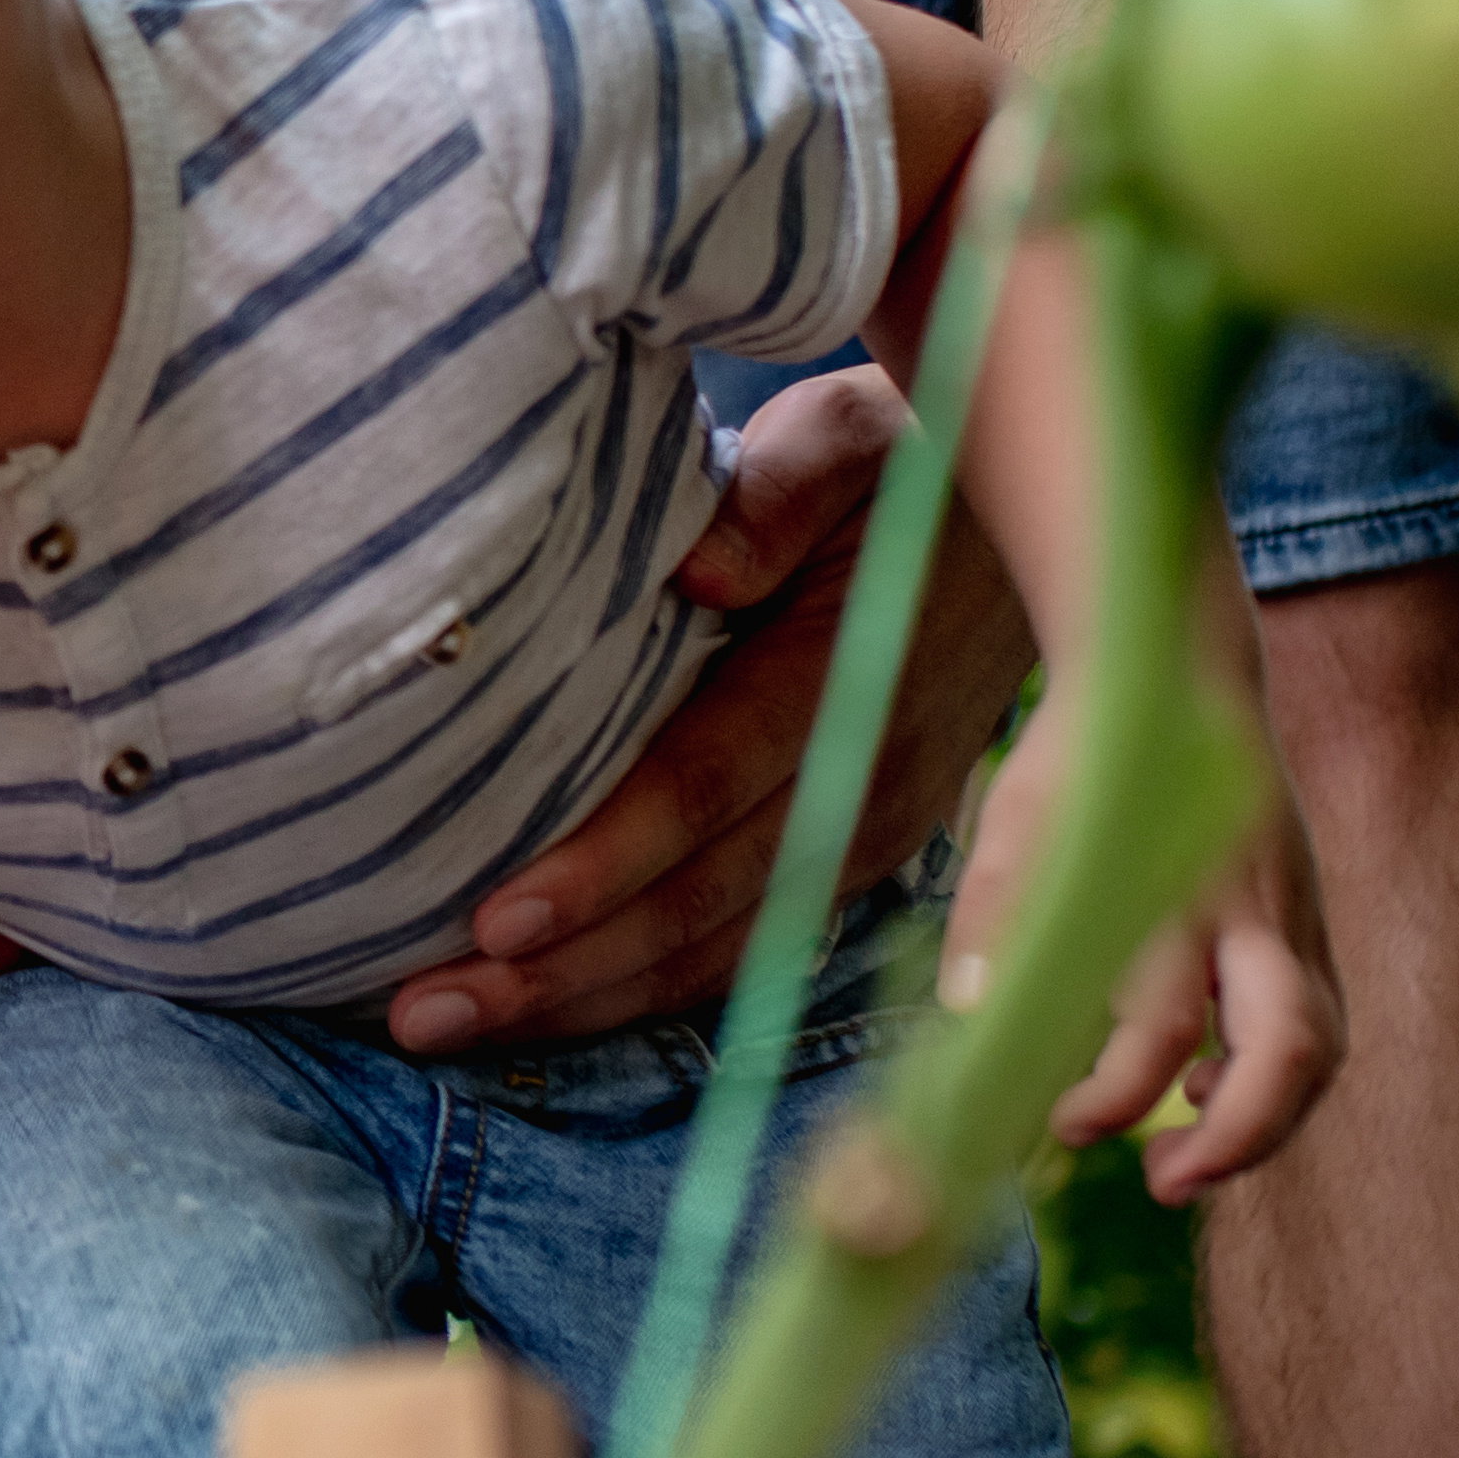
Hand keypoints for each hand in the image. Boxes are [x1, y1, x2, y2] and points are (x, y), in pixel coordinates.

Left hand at [381, 372, 1041, 1057]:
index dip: (606, 862)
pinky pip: (746, 948)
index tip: (497, 918)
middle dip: (559, 969)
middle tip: (423, 1009)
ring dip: (580, 999)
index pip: (713, 788)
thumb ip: (778, 495)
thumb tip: (701, 574)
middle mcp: (866, 781)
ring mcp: (870, 836)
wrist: (1036, 523)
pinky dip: (639, 988)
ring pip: (717, 951)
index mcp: (849, 677)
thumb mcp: (850, 432)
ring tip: (444, 1025)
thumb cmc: (910, 457)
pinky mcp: (858, 858)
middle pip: (701, 904)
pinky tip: (541, 1007)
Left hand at [945, 692, 1346, 1201]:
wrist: (1183, 671)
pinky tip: (1209, 1093)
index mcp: (1172, 883)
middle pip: (1289, 1048)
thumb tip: (970, 1014)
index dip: (1115, 1096)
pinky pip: (1318, 1023)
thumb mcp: (1015, 812)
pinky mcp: (1308, 923)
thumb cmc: (1085, 754)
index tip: (1063, 1124)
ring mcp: (1293, 915)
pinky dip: (1276, 1081)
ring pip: (1321, 1047)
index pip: (1164, 1026)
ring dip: (1265, 1125)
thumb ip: (993, 908)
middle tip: (1162, 1183)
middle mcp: (1250, 906)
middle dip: (1238, 1140)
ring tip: (1180, 1160)